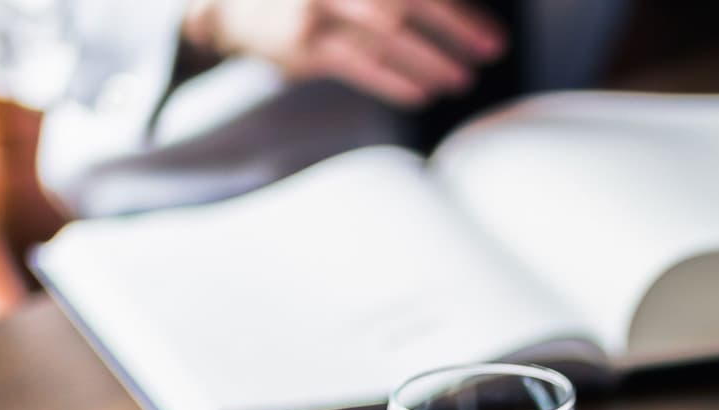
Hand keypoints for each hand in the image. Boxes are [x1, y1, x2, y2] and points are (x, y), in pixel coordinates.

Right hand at [182, 0, 506, 107]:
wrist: (229, 4)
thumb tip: (450, 13)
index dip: (454, 5)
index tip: (490, 25)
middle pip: (403, 1)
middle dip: (455, 27)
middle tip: (490, 49)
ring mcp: (314, 9)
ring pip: (384, 35)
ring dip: (430, 60)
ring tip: (461, 78)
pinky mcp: (302, 45)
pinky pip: (357, 65)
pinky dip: (393, 81)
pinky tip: (422, 92)